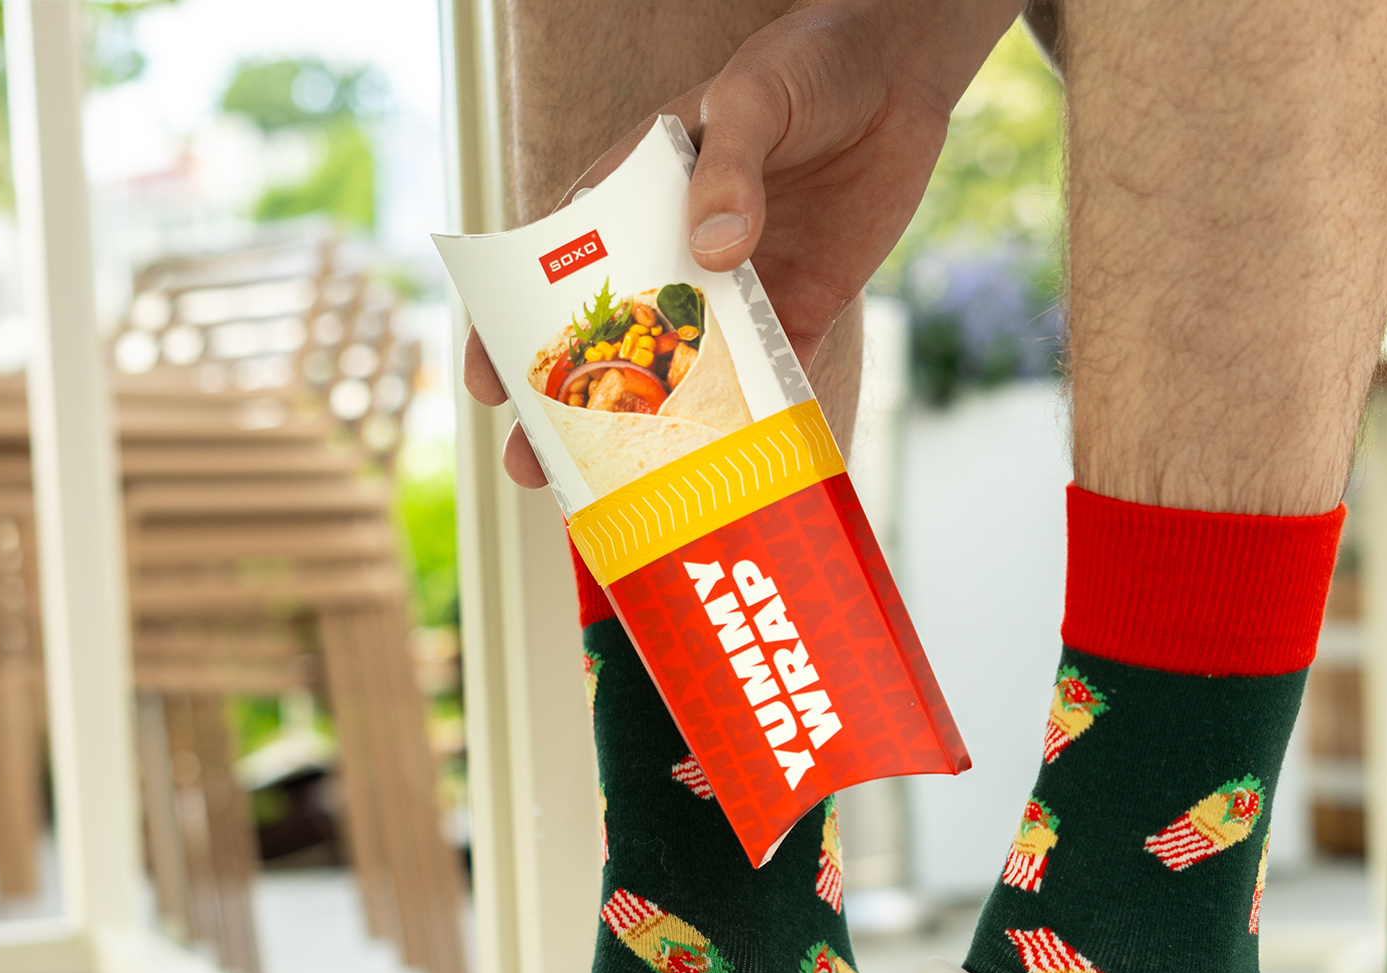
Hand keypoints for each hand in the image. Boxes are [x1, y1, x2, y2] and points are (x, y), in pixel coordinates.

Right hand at [464, 0, 1022, 487]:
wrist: (897, 78)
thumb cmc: (806, 64)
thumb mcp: (755, 97)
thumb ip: (730, 168)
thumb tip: (716, 252)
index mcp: (633, 196)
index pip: (554, 270)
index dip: (513, 328)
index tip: (489, 381)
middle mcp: (670, 257)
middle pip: (603, 345)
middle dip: (565, 411)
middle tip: (533, 466)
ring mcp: (728, 296)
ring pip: (672, 381)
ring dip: (644, 439)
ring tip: (612, 494)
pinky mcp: (790, 317)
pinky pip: (764, 389)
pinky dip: (748, 435)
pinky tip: (726, 485)